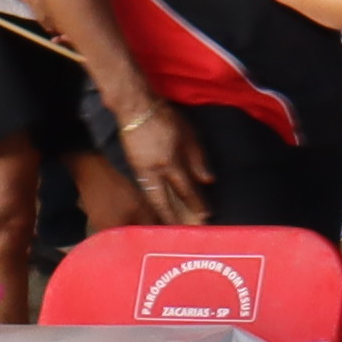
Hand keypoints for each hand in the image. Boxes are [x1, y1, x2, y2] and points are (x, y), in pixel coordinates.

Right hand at [114, 100, 210, 224]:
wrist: (136, 109)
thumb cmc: (166, 119)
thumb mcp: (188, 135)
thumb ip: (198, 159)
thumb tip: (208, 181)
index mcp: (170, 161)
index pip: (186, 188)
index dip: (196, 203)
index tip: (206, 216)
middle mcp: (154, 170)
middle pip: (165, 200)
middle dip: (175, 217)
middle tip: (184, 232)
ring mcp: (141, 170)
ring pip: (153, 197)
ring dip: (162, 213)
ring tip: (170, 227)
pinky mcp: (133, 167)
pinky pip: (145, 190)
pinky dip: (152, 201)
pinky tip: (157, 210)